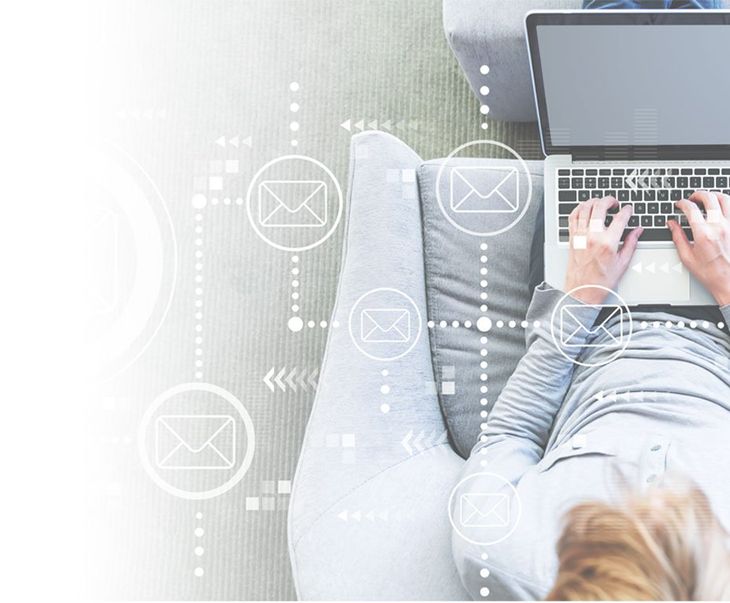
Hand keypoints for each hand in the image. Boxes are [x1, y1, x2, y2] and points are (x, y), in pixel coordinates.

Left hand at [564, 196, 642, 303]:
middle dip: (609, 200)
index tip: (629, 209)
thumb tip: (638, 231)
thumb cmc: (600, 281)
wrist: (582, 290)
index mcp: (607, 243)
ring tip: (601, 203)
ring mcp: (580, 236)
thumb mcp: (622, 263)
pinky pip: (573, 217)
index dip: (627, 210)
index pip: (620, 218)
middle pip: (599, 206)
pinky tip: (585, 209)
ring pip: (584, 208)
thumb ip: (631, 243)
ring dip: (594, 201)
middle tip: (615, 203)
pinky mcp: (572, 238)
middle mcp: (592, 236)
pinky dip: (579, 209)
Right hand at [668, 191, 729, 305]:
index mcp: (703, 234)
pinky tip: (720, 208)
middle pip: (709, 198)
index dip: (682, 203)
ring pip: (724, 199)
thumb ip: (678, 237)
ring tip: (707, 199)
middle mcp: (719, 227)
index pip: (691, 209)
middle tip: (692, 198)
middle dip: (698, 194)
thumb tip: (672, 225)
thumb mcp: (687, 257)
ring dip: (713, 195)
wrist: (729, 281)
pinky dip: (725, 204)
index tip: (679, 204)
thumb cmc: (711, 273)